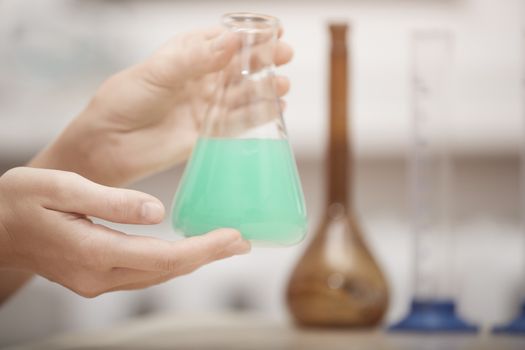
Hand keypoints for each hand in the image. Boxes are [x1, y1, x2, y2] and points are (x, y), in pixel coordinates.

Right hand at [0, 167, 249, 297]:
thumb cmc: (19, 201)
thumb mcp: (60, 187)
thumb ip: (109, 200)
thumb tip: (157, 211)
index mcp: (93, 251)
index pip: (163, 257)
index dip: (202, 249)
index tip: (234, 236)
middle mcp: (99, 275)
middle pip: (167, 271)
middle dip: (208, 256)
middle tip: (242, 241)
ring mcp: (97, 281)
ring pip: (158, 275)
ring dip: (194, 260)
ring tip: (225, 243)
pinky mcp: (96, 277)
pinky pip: (144, 273)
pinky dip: (172, 261)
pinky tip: (188, 248)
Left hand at [32, 26, 293, 185]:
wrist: (108, 145)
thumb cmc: (124, 101)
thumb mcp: (158, 72)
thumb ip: (196, 58)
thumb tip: (233, 39)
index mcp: (186, 55)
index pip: (222, 40)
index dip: (247, 35)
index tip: (272, 29)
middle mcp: (200, 79)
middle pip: (239, 66)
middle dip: (263, 59)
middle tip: (284, 53)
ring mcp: (206, 106)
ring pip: (243, 94)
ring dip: (264, 88)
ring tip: (283, 84)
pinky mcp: (209, 133)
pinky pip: (239, 122)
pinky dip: (259, 115)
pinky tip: (277, 109)